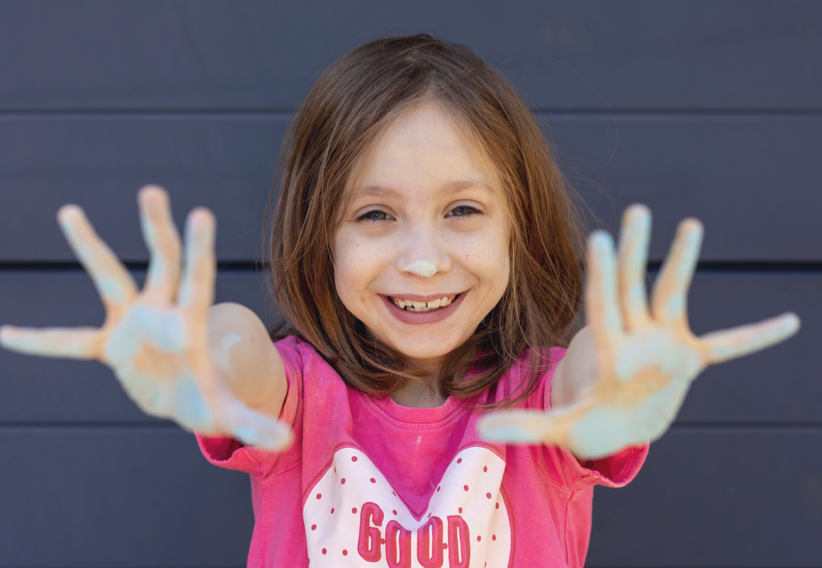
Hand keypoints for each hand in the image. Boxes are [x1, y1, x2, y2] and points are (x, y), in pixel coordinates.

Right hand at [0, 186, 290, 449]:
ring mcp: (132, 324)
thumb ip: (253, 424)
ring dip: (92, 247)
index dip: (199, 249)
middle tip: (153, 191)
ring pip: (110, 278)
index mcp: (193, 321)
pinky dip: (41, 342)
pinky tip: (6, 335)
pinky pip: (69, 343)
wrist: (185, 398)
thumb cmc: (209, 398)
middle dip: (157, 229)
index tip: (201, 215)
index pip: (198, 278)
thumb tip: (284, 442)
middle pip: (161, 262)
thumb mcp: (229, 413)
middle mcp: (162, 312)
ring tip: (69, 210)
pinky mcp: (109, 346)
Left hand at [478, 204, 798, 458]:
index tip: (602, 237)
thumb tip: (479, 429)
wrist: (617, 424)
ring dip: (682, 263)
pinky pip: (728, 347)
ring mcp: (664, 344)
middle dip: (636, 251)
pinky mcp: (688, 359)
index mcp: (610, 351)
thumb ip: (525, 426)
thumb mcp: (560, 428)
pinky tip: (788, 324)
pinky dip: (755, 338)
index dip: (603, 273)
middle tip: (635, 211)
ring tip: (689, 225)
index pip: (603, 304)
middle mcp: (637, 338)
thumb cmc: (589, 425)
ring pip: (672, 295)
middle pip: (633, 287)